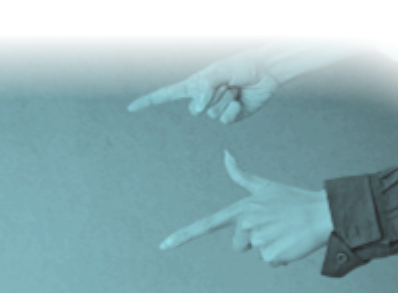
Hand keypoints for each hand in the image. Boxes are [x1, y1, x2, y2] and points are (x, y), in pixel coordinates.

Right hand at [127, 48, 280, 123]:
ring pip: (212, 114)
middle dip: (212, 95)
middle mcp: (203, 98)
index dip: (148, 101)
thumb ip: (205, 88)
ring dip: (226, 99)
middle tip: (226, 83)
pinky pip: (225, 120)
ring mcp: (216, 109)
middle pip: (195, 109)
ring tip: (235, 88)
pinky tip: (241, 100)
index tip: (131, 108)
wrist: (266, 71)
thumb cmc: (241, 65)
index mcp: (194, 85)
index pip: (166, 95)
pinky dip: (234, 109)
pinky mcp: (230, 117)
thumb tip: (196, 109)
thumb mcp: (220, 71)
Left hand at [160, 151, 333, 267]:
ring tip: (285, 231)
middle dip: (255, 240)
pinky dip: (282, 256)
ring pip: (257, 253)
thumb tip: (224, 153)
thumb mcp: (265, 187)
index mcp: (241, 209)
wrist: (322, 212)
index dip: (183, 236)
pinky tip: (291, 242)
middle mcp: (246, 223)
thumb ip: (241, 175)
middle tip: (276, 226)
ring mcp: (258, 239)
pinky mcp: (271, 254)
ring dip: (271, 247)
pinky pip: (271, 262)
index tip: (163, 246)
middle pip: (239, 245)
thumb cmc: (293, 201)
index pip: (206, 224)